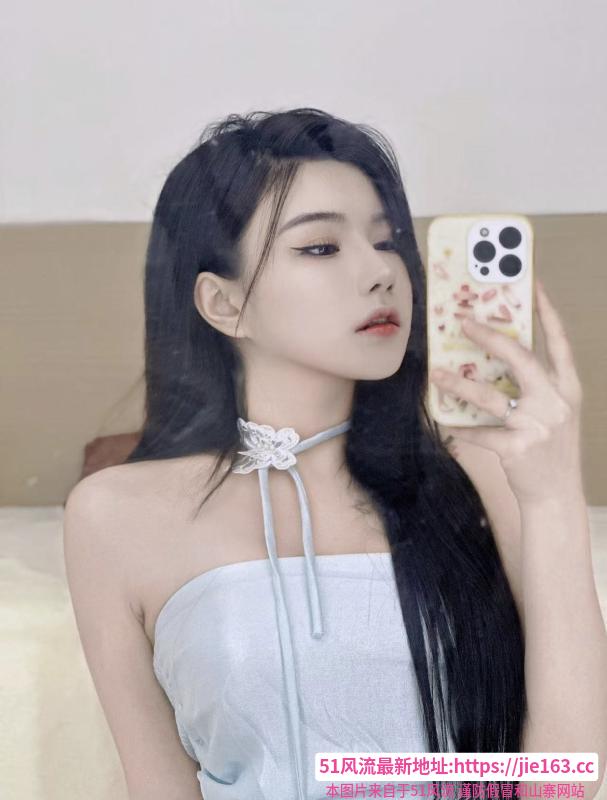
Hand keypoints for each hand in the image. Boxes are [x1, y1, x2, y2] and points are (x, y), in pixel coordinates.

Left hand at [429, 279, 583, 505]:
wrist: (556, 496)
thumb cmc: (550, 449)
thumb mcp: (554, 412)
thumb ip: (535, 386)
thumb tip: (496, 359)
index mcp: (568, 388)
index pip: (559, 341)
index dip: (547, 311)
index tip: (533, 283)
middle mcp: (556, 402)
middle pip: (520, 358)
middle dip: (490, 337)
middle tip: (463, 322)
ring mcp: (538, 425)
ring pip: (490, 396)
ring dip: (459, 384)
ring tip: (436, 375)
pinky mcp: (517, 448)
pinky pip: (479, 432)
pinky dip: (461, 428)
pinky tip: (447, 423)